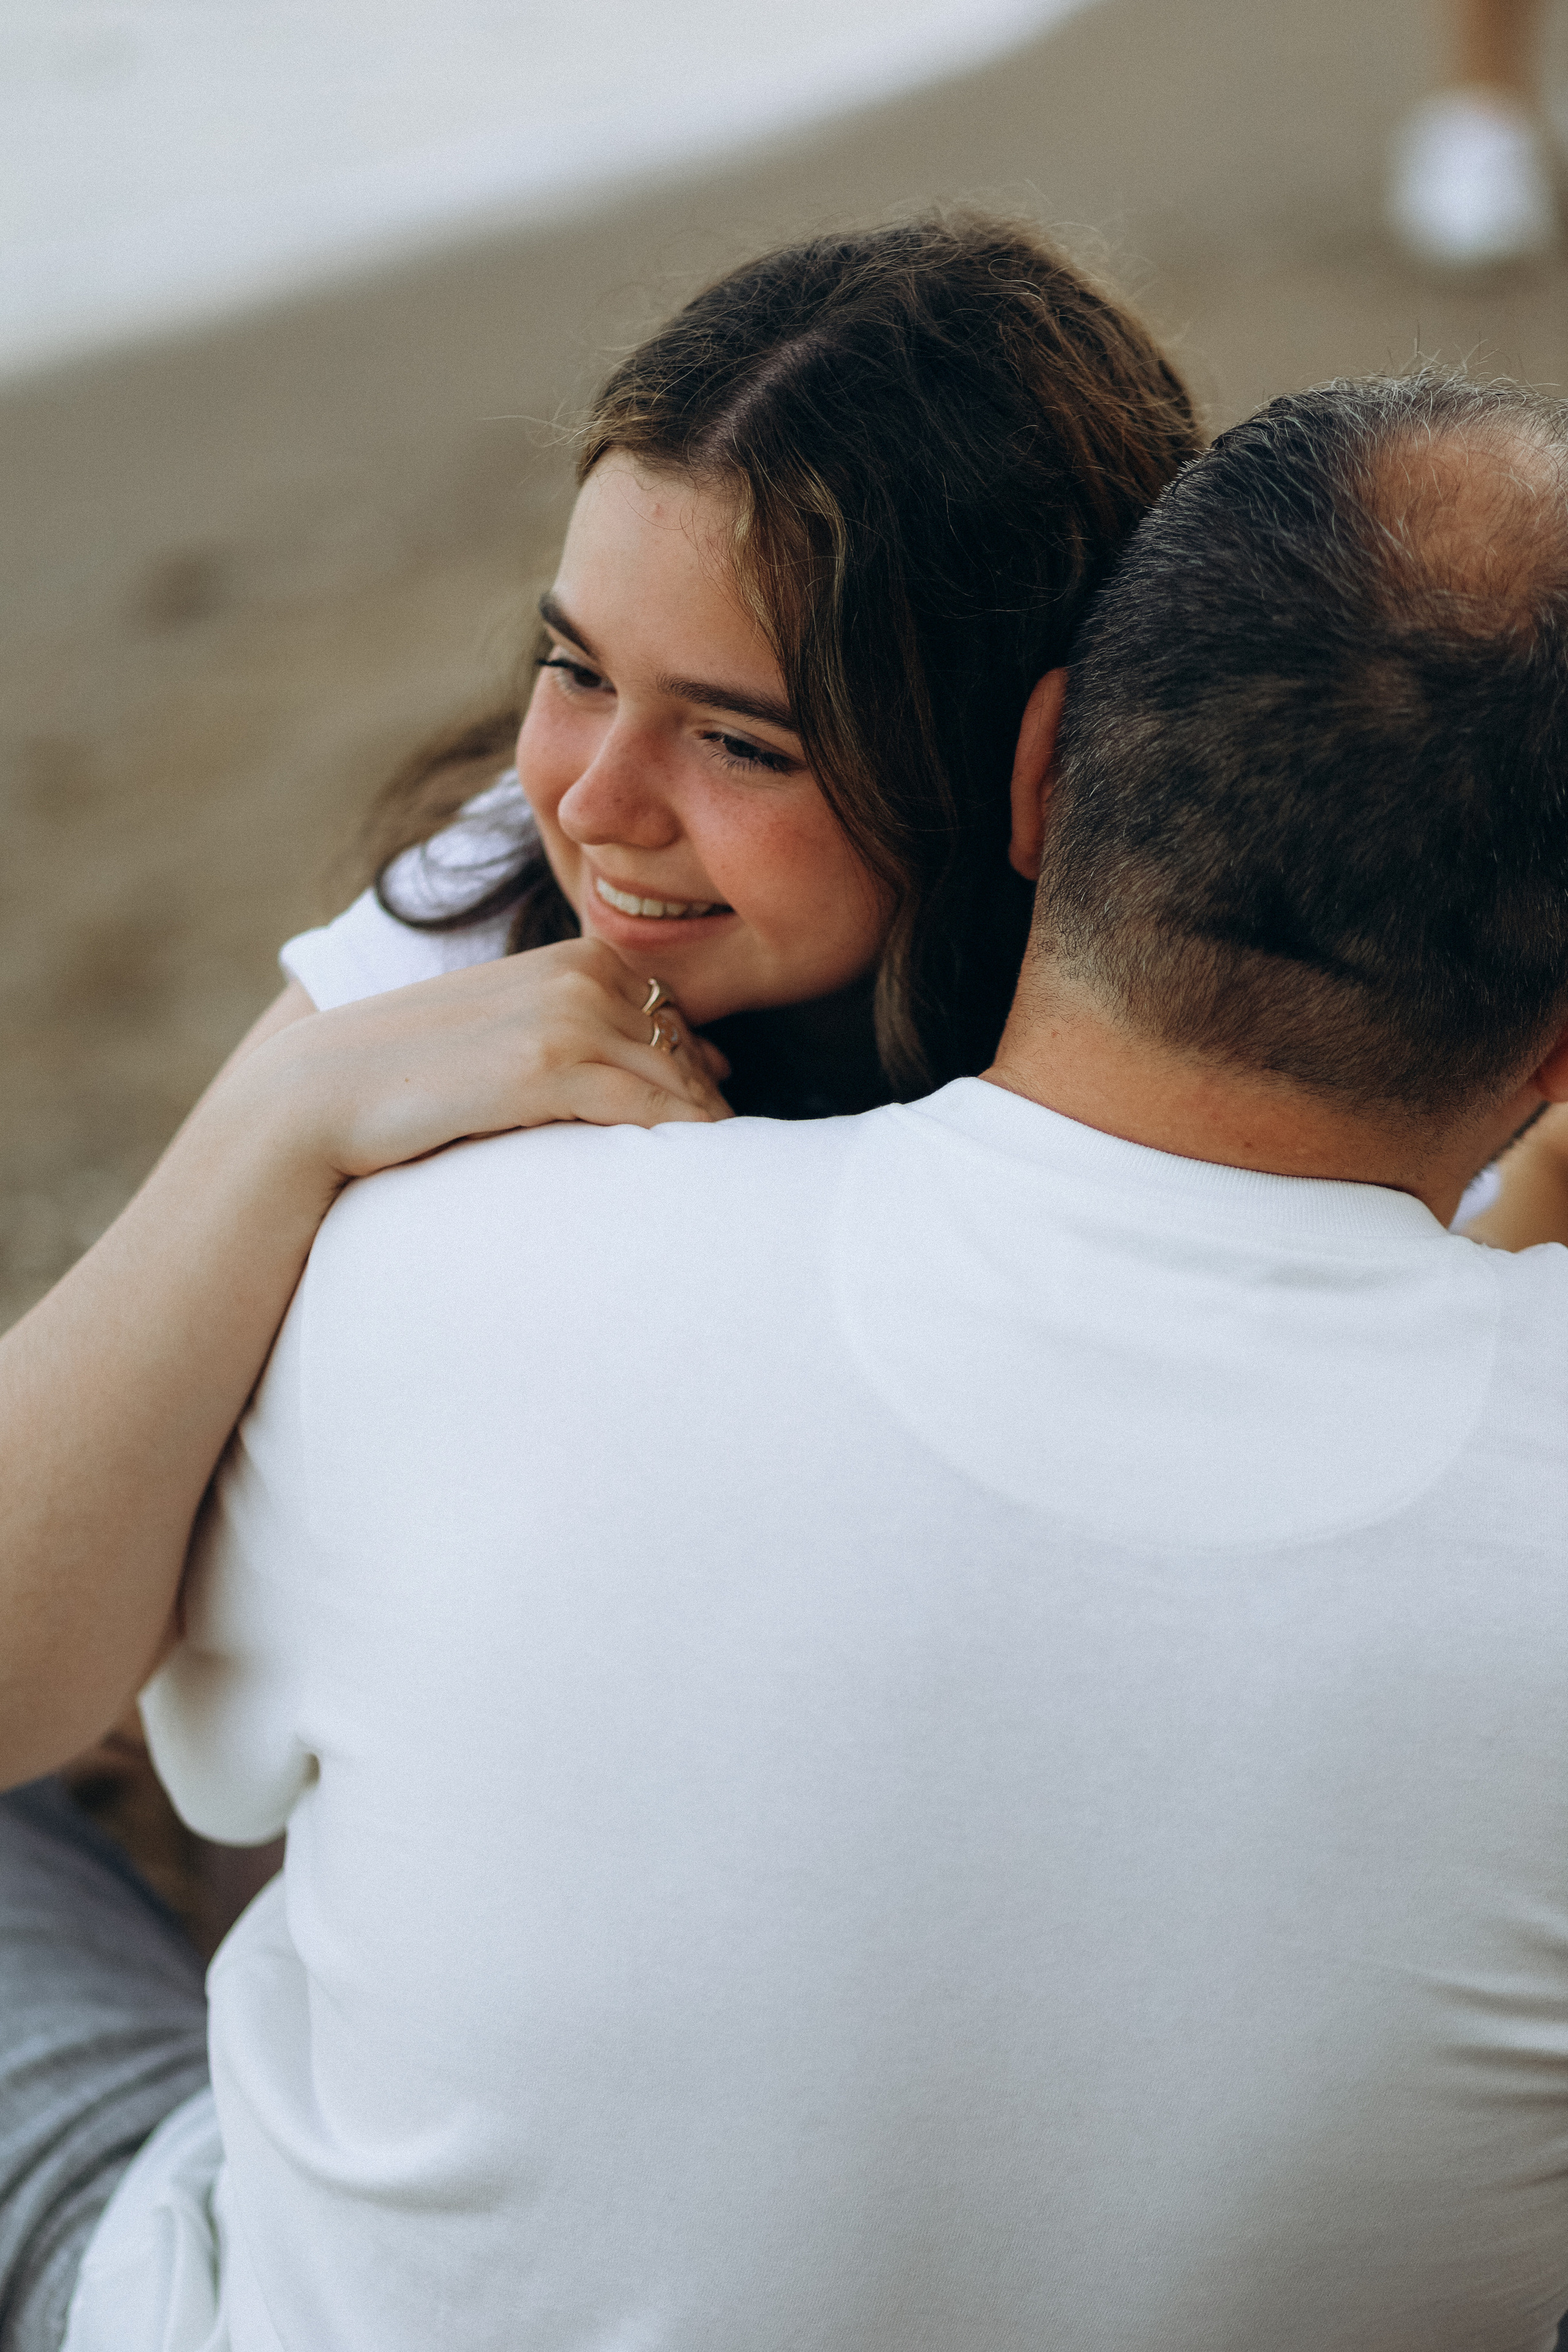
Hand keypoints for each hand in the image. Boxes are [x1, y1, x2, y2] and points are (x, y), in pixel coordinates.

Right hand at [220, 940, 732, 1186]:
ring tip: (718, 1187)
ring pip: (677, 1081)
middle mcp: (583, 974)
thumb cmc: (424, 1073)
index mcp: (581, 957)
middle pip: (688, 1052)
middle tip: (728, 1167)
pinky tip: (688, 1177)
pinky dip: (678, 1142)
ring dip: (703, 1132)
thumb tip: (712, 1057)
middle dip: (709, 1108)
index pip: (680, 1018)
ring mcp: (568, 1015)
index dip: (699, 1077)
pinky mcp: (547, 1066)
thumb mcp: (522, 1033)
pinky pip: (646, 1109)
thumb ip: (603, 1031)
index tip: (707, 1128)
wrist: (328, 1090)